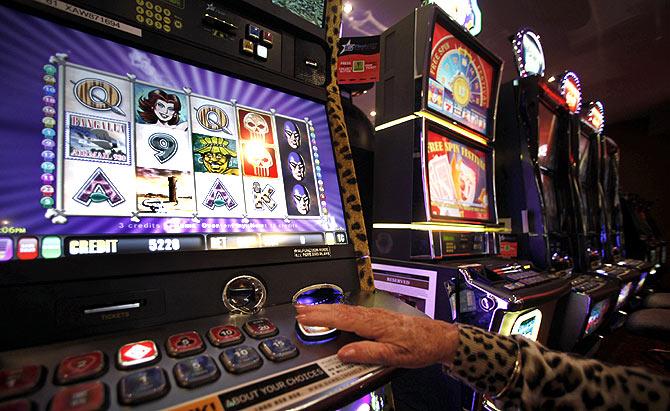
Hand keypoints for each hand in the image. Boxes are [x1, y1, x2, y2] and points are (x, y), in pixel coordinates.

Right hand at [295, 304, 458, 367]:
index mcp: (373, 323)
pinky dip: (338, 311)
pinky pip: (353, 312)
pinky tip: (334, 312)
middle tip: (299, 310)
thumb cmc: (419, 347)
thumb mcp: (393, 356)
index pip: (341, 319)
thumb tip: (344, 353)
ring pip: (345, 310)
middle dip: (318, 309)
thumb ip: (367, 353)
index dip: (320, 318)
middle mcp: (372, 316)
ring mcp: (375, 315)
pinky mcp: (378, 317)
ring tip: (309, 309)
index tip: (304, 317)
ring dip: (326, 308)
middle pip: (340, 311)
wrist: (438, 338)